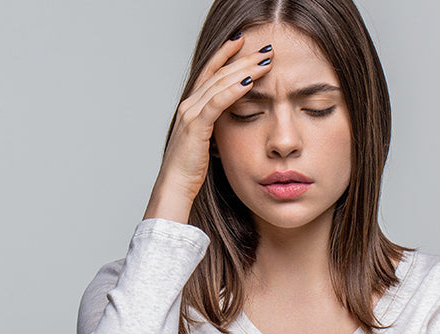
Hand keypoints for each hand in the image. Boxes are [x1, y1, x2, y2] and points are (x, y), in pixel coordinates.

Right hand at [145, 34, 273, 221]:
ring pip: (220, 83)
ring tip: (265, 61)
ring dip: (244, 70)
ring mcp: (190, 114)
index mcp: (191, 106)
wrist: (175, 186)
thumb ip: (216, 124)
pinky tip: (250, 82)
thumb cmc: (191, 168)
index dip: (226, 54)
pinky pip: (217, 103)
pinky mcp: (196, 126)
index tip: (243, 41)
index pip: (210, 72)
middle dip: (243, 59)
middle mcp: (189, 105)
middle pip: (219, 73)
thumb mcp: (207, 140)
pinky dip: (234, 90)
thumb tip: (233, 117)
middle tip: (265, 49)